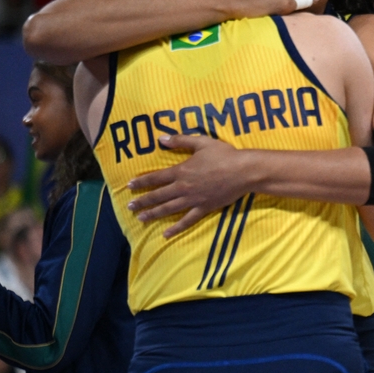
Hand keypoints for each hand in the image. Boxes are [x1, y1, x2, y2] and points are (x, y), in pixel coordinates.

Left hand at [126, 136, 250, 237]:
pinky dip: (176, 228)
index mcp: (181, 171)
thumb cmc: (224, 155)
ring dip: (153, 214)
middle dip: (142, 201)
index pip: (155, 178)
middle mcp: (183, 187)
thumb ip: (181, 140)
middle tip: (130, 206)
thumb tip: (161, 138)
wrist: (244, 171)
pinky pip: (187, 220)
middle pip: (158, 195)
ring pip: (168, 209)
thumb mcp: (202, 143)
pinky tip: (166, 234)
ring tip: (141, 218)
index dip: (141, 182)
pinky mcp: (204, 208)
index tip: (129, 186)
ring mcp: (193, 200)